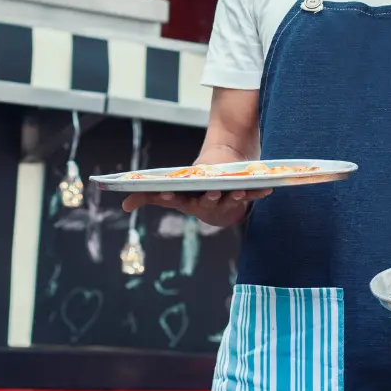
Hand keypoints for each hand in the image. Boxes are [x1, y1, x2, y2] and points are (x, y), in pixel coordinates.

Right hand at [120, 187, 269, 227]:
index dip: (170, 197)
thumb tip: (123, 205)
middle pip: (207, 203)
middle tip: (211, 193)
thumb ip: (150, 196)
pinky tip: (267, 189)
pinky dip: (260, 193)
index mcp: (187, 202)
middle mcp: (207, 204)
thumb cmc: (196, 188)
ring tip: (239, 190)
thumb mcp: (174, 190)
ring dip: (236, 197)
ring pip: (231, 201)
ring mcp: (227, 202)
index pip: (175, 200)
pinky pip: (254, 196)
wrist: (224, 184)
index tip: (165, 191)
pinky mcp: (245, 196)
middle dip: (210, 199)